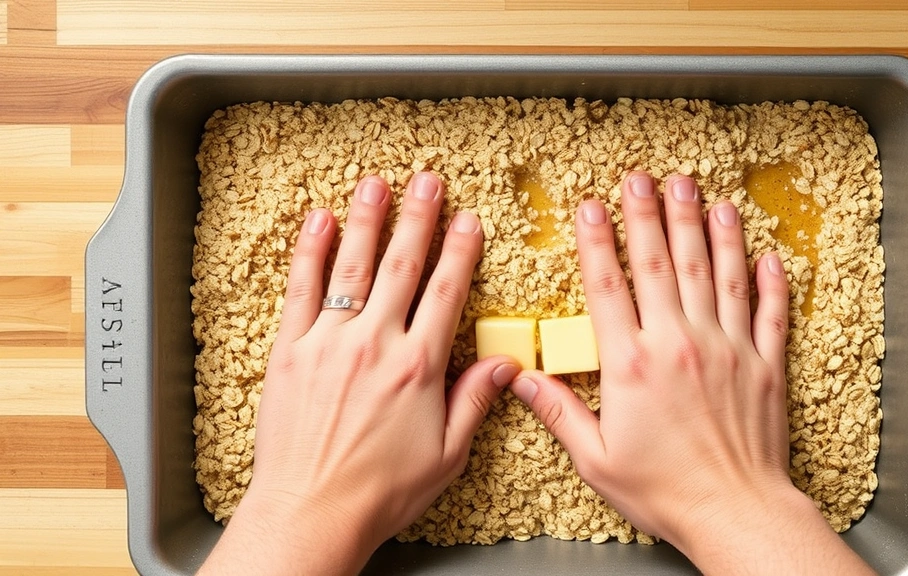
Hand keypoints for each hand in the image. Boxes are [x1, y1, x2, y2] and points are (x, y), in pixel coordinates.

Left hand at [199, 172, 519, 575]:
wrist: (312, 512)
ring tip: (376, 183)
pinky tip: (318, 221)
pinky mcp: (290, 351)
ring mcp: (329, 342)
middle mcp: (375, 344)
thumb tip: (508, 365)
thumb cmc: (381, 492)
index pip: (446, 292)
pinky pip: (301, 290)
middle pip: (401, 266)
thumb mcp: (447, 455)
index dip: (460, 251)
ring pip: (351, 267)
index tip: (469, 220)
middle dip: (418, 218)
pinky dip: (309, 252)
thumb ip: (475, 401)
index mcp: (418, 367)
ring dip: (366, 220)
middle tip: (428, 181)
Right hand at [510, 172, 874, 574]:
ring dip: (706, 228)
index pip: (609, 286)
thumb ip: (559, 412)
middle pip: (663, 264)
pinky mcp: (764, 364)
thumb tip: (522, 378)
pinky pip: (768, 310)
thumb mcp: (596, 459)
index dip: (598, 241)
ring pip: (716, 274)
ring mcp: (727, 349)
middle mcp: (679, 344)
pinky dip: (768, 278)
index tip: (591, 205)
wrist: (735, 511)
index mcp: (633, 364)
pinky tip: (764, 250)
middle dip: (650, 215)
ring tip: (698, 192)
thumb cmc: (664, 491)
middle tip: (644, 178)